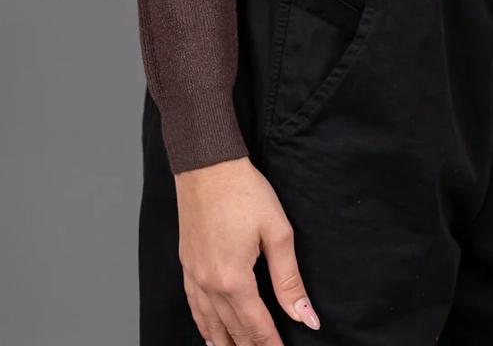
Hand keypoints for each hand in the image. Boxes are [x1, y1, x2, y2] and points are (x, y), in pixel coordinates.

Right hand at [175, 156, 320, 340]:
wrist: (206, 164)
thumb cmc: (244, 191)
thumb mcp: (277, 232)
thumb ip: (289, 279)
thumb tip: (305, 316)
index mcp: (234, 279)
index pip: (256, 327)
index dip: (271, 345)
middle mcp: (210, 284)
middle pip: (233, 331)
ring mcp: (194, 275)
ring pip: (210, 324)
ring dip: (226, 343)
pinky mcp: (186, 264)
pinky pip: (194, 307)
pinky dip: (204, 326)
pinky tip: (210, 334)